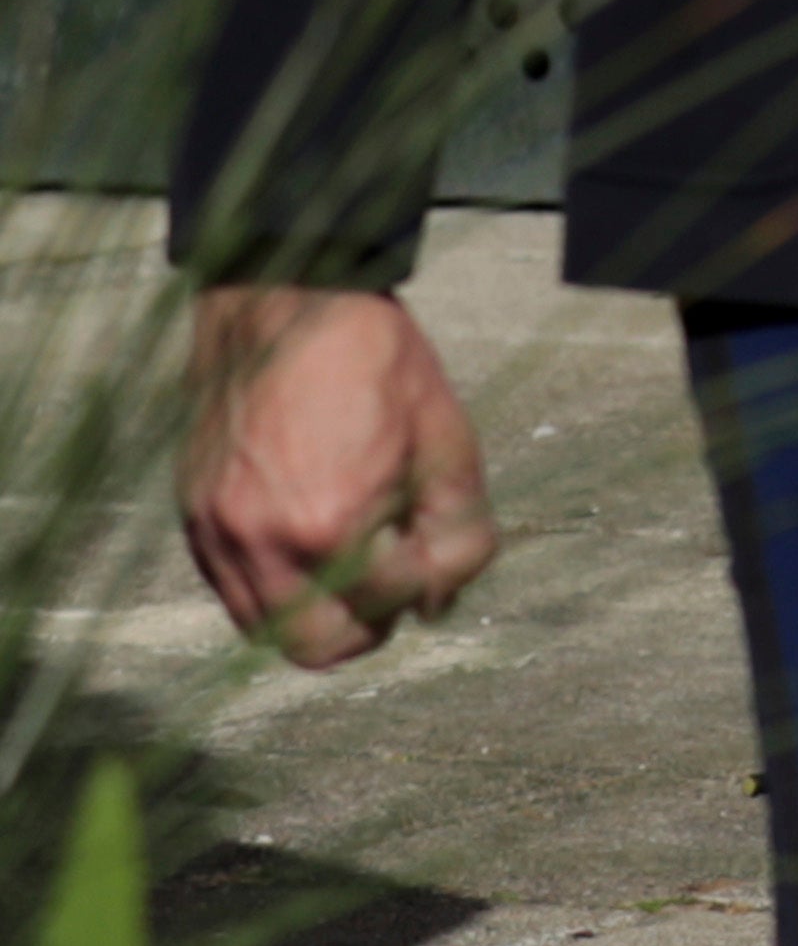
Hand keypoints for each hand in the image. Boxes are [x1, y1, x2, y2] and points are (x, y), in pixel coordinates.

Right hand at [181, 286, 495, 665]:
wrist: (287, 299)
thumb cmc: (377, 362)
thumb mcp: (449, 440)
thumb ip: (458, 532)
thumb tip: (439, 601)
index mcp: (331, 523)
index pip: (388, 605)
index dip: (427, 587)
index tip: (436, 559)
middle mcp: (261, 540)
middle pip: (314, 647)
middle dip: (365, 629)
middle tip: (394, 589)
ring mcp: (215, 531)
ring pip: (264, 628)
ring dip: (315, 616)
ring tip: (354, 569)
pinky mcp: (192, 515)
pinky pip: (229, 588)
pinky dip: (272, 588)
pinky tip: (308, 547)